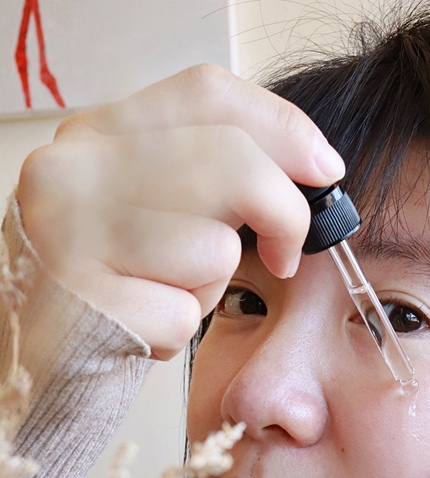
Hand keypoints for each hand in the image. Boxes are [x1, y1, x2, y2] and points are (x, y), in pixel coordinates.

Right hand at [16, 65, 344, 358]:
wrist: (30, 355)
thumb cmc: (105, 284)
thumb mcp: (144, 207)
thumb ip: (207, 173)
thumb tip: (315, 167)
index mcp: (93, 135)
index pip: (207, 96)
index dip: (283, 129)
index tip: (326, 170)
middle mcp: (72, 172)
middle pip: (228, 163)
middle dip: (282, 213)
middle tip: (286, 254)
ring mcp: (69, 235)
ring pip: (212, 247)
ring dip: (209, 286)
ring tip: (166, 294)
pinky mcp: (83, 304)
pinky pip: (183, 314)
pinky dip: (177, 331)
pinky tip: (141, 328)